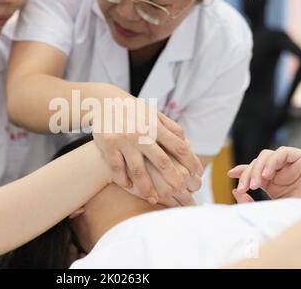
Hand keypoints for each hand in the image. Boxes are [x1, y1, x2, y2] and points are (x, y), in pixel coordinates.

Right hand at [92, 85, 202, 204]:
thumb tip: (188, 144)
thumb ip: (171, 127)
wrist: (104, 101)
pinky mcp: (108, 146)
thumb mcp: (153, 113)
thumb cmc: (133, 110)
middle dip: (173, 179)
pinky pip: (117, 168)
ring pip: (138, 170)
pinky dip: (123, 180)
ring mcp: (124, 141)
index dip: (190, 161)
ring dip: (147, 188)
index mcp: (155, 125)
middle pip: (162, 162)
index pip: (179, 146)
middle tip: (180, 192)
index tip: (196, 174)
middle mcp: (141, 133)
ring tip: (154, 199)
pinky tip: (128, 186)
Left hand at [228, 147, 300, 202]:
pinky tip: (267, 175)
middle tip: (244, 187)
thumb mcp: (265, 208)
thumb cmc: (295, 216)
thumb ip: (249, 201)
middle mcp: (283, 172)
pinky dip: (271, 162)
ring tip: (256, 185)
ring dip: (257, 168)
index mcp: (274, 182)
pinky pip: (282, 152)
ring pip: (267, 156)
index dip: (242, 170)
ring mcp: (293, 165)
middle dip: (248, 173)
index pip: (255, 170)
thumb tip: (235, 191)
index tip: (231, 174)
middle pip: (258, 162)